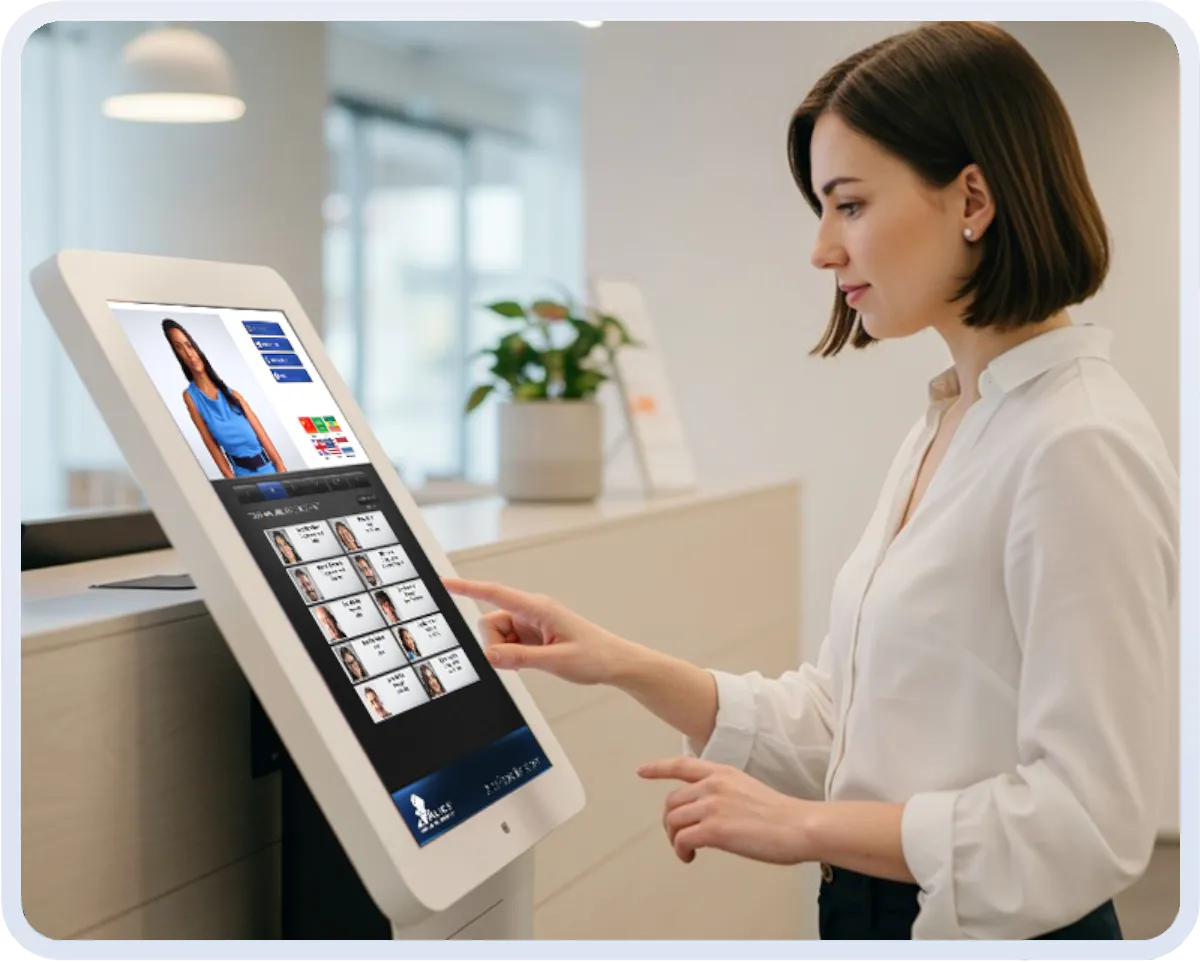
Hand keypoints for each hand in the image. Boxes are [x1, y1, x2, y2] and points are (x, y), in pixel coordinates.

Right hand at [442, 577, 637, 685]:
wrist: (614, 663)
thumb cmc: (594, 655)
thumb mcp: (556, 661)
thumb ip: (520, 658)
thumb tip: (489, 656)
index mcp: (538, 608)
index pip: (495, 594)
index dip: (468, 588)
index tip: (445, 583)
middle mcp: (531, 612)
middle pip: (490, 623)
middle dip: (493, 645)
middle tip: (516, 663)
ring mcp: (530, 624)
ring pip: (496, 636)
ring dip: (503, 652)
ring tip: (531, 663)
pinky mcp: (531, 636)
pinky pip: (506, 645)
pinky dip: (509, 656)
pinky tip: (529, 663)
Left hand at [638, 757, 814, 864]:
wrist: (799, 826)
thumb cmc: (781, 815)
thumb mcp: (747, 790)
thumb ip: (724, 794)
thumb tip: (707, 812)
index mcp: (723, 773)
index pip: (682, 765)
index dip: (658, 768)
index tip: (642, 771)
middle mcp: (713, 785)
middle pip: (671, 801)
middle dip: (670, 822)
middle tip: (678, 838)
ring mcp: (712, 805)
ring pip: (672, 820)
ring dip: (674, 839)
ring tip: (686, 851)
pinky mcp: (714, 829)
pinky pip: (682, 839)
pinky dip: (681, 851)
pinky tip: (690, 857)